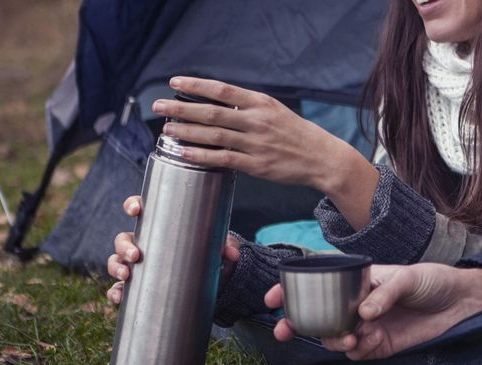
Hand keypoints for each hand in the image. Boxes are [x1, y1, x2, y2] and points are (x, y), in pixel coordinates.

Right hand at [106, 195, 240, 303]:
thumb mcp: (218, 248)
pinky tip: (118, 297)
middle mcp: (145, 244)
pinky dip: (116, 292)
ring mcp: (140, 265)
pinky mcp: (141, 285)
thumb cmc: (209, 254)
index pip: (141, 210)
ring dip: (116, 267)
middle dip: (124, 245)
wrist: (211, 281)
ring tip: (126, 276)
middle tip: (135, 255)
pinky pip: (120, 288)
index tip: (137, 209)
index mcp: (160, 226)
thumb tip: (232, 253)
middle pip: (123, 239)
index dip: (133, 205)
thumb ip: (225, 246)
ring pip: (117, 262)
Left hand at [151, 77, 360, 191]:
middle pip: (211, 112)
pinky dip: (200, 155)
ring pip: (214, 135)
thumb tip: (220, 103)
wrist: (322, 158)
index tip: (175, 82)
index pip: (222, 89)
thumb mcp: (275, 111)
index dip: (196, 85)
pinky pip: (222, 159)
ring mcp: (256, 144)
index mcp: (261, 103)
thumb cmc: (297, 135)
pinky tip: (184, 152)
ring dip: (187, 131)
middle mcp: (257, 121)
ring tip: (167, 129)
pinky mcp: (256, 165)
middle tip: (159, 105)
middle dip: (182, 108)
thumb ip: (249, 107)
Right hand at [265, 264, 481, 359]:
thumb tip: (363, 314)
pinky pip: (358, 351)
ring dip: (333, 338)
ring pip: (334, 336)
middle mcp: (357, 303)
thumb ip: (384, 293)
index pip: (318, 282)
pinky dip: (358, 349)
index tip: (272, 299)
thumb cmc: (433, 279)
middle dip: (296, 322)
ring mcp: (367, 325)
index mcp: (357, 280)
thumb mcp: (409, 277)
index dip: (290, 289)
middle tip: (284, 330)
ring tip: (349, 336)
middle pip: (317, 315)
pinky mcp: (381, 345)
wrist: (462, 303)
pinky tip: (372, 340)